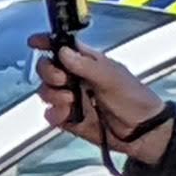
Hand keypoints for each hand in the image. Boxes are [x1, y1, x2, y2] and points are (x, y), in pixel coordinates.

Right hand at [34, 40, 171, 160]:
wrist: (141, 133)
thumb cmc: (135, 99)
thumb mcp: (113, 78)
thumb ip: (87, 65)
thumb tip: (63, 52)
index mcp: (87, 62)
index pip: (62, 46)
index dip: (47, 42)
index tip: (35, 42)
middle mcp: (76, 78)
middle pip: (47, 69)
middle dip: (49, 73)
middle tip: (63, 81)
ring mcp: (71, 99)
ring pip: (45, 92)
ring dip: (54, 96)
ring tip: (71, 101)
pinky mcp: (68, 119)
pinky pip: (50, 114)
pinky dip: (55, 114)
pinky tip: (68, 115)